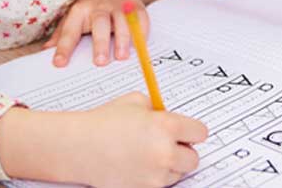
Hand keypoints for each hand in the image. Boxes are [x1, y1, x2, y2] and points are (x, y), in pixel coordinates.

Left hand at [43, 0, 169, 66]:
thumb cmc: (92, 6)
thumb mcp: (75, 15)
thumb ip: (62, 34)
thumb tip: (45, 52)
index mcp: (81, 11)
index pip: (71, 30)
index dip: (64, 47)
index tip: (58, 63)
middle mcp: (100, 7)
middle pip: (100, 24)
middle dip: (100, 43)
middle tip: (99, 62)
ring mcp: (119, 6)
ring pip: (122, 22)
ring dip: (123, 39)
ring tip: (121, 56)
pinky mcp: (136, 7)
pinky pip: (141, 19)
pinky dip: (142, 32)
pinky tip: (140, 46)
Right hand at [81, 92, 206, 187]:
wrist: (81, 146)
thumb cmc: (105, 121)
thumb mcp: (136, 101)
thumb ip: (159, 109)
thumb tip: (172, 118)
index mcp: (166, 126)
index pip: (200, 133)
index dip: (192, 130)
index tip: (188, 131)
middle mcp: (165, 153)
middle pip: (193, 158)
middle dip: (183, 149)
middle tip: (168, 142)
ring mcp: (155, 176)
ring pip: (178, 173)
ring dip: (169, 164)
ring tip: (146, 151)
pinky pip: (160, 184)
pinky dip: (154, 176)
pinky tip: (137, 163)